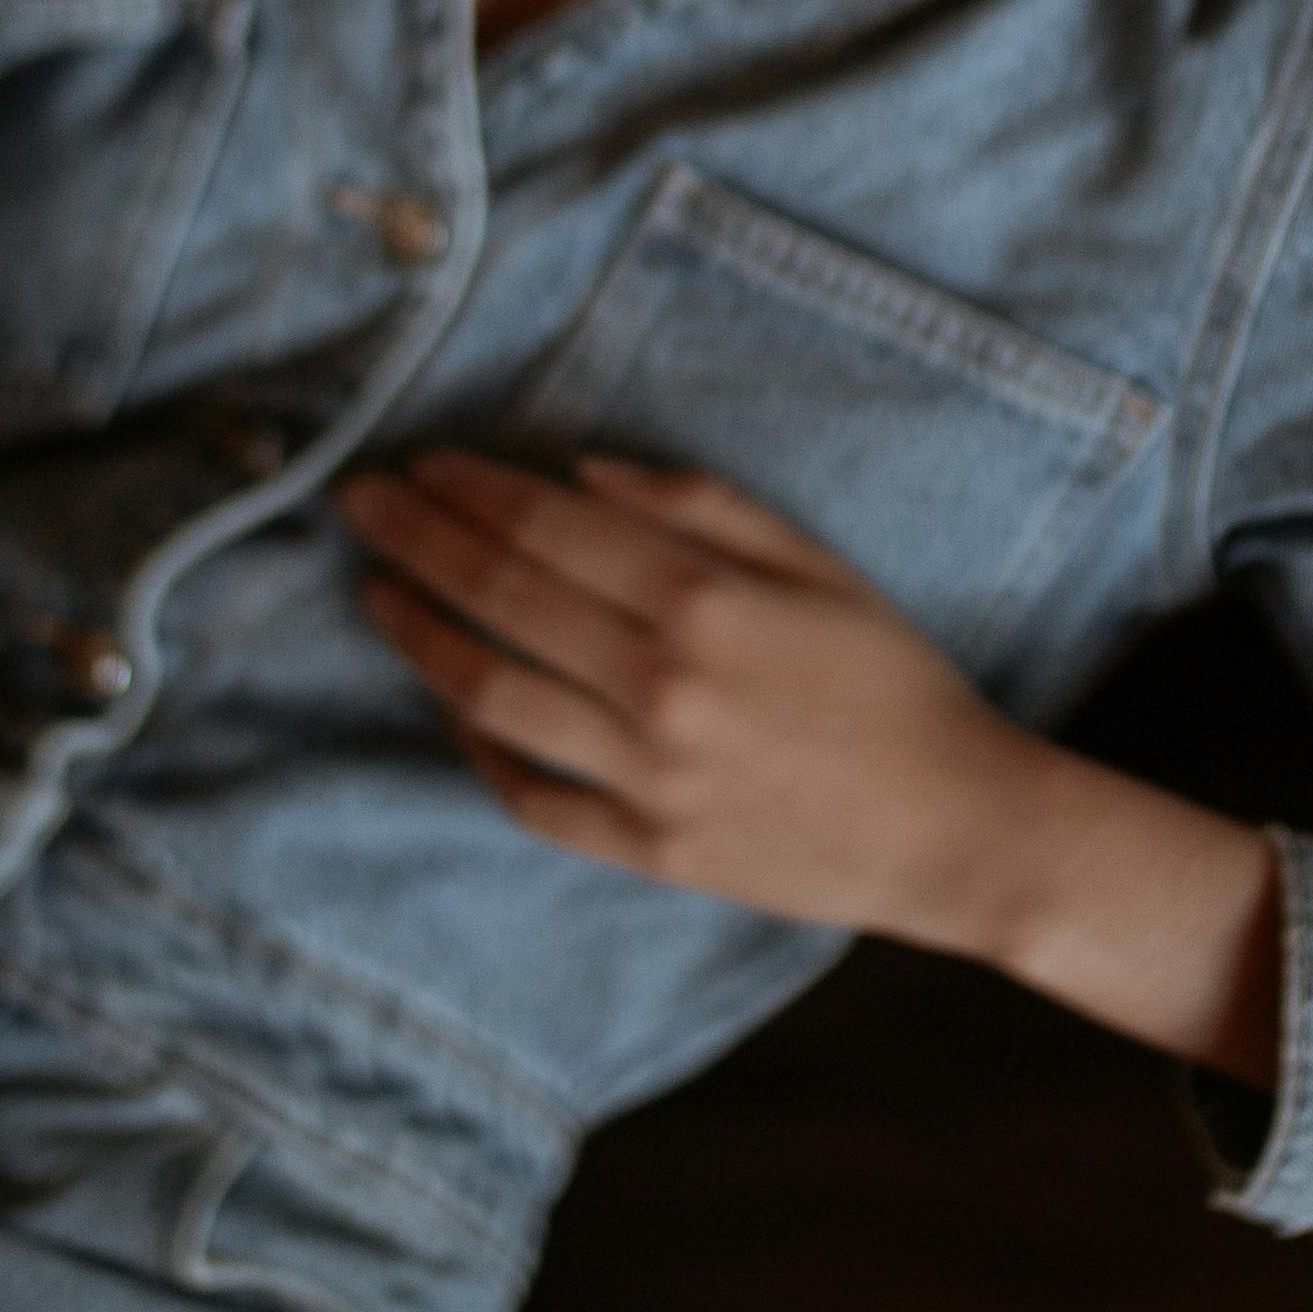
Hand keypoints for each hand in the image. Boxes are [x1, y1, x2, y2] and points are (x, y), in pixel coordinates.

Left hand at [341, 447, 1282, 1081]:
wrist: (955, 827)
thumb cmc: (894, 680)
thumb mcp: (818, 562)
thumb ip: (701, 505)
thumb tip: (582, 471)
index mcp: (703, 600)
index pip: (546, 528)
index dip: (467, 489)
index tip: (417, 462)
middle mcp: (658, 686)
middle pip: (501, 597)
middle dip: (417, 540)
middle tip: (357, 503)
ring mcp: (644, 776)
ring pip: (492, 696)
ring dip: (420, 637)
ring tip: (375, 597)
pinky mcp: (646, 849)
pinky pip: (533, 796)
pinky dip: (479, 750)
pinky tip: (449, 710)